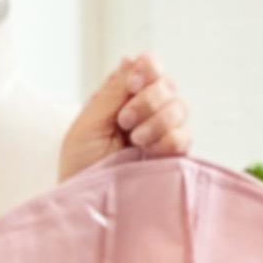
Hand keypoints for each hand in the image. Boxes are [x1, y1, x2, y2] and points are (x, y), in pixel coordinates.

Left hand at [58, 52, 191, 182]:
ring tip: (134, 139)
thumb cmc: (79, 166)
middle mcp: (147, 113)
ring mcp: (161, 135)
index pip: (150, 68)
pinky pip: (183, 136)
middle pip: (168, 84)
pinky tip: (147, 150)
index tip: (132, 85)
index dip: (148, 69)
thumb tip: (133, 58)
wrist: (88, 203)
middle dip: (149, 98)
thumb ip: (113, 91)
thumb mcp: (88, 123)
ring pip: (179, 107)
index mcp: (124, 99)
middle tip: (125, 121)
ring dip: (156, 119)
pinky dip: (166, 139)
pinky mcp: (173, 158)